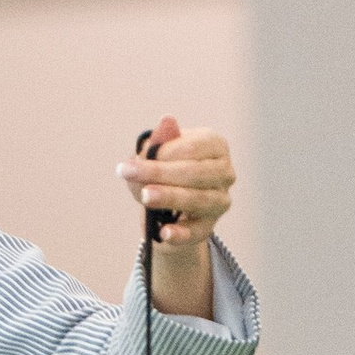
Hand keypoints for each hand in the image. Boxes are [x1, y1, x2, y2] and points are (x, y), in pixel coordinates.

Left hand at [117, 115, 233, 247]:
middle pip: (194, 173)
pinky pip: (197, 232)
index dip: (163, 153)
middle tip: (129, 173)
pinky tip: (164, 233)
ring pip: (197, 199)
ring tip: (145, 196)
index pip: (193, 148)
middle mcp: (225, 172)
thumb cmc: (165, 169)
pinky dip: (180, 233)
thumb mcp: (158, 153)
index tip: (135, 158)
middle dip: (159, 173)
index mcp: (214, 145)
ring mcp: (220, 200)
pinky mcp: (210, 226)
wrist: (170, 204)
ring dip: (169, 197)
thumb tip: (166, 121)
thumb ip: (160, 142)